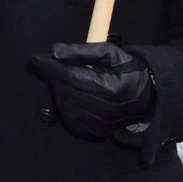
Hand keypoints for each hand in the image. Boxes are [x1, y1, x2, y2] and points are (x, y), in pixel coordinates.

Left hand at [29, 42, 154, 138]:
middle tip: (48, 63)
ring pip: (65, 105)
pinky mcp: (97, 131)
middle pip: (66, 91)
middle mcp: (105, 109)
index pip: (71, 76)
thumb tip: (54, 51)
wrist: (147, 95)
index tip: (35, 57)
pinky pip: (70, 117)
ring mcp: (100, 123)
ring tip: (63, 76)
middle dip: (53, 76)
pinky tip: (70, 92)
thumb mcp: (110, 53)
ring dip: (58, 88)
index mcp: (111, 87)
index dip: (51, 66)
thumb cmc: (128, 69)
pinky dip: (65, 103)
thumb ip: (82, 50)